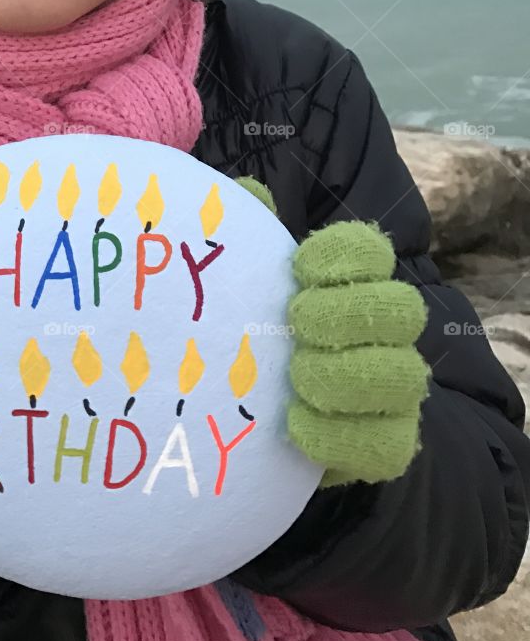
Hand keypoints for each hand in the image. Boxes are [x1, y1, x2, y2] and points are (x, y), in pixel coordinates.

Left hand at [234, 176, 430, 487]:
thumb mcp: (237, 282)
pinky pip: (387, 445)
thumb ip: (243, 234)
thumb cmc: (249, 336)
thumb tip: (244, 194)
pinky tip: (294, 424)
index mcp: (351, 283)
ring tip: (295, 376)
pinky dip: (340, 435)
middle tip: (297, 322)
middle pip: (402, 309)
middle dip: (349, 313)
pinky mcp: (384, 446)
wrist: (252, 423)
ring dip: (345, 375)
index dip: (344, 253)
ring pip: (403, 376)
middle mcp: (384, 333)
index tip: (300, 266)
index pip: (372, 250)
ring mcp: (392, 393)